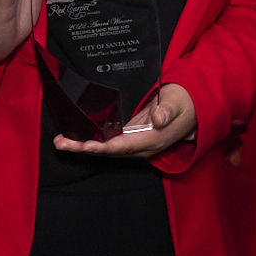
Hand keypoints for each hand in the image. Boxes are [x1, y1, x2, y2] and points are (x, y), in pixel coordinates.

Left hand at [56, 82, 195, 157]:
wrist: (195, 107)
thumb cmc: (186, 103)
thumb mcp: (178, 103)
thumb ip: (167, 110)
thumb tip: (157, 119)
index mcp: (152, 140)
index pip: (122, 147)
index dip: (102, 148)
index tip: (84, 146)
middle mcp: (142, 146)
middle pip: (109, 152)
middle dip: (84, 149)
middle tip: (60, 143)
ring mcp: (137, 143)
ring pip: (108, 149)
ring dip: (84, 146)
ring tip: (62, 142)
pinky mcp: (134, 136)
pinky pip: (111, 143)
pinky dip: (94, 142)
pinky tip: (79, 138)